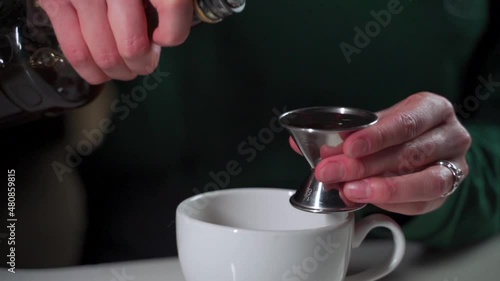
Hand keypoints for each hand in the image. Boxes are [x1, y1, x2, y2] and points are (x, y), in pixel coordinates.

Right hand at [39, 0, 192, 83]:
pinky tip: (100, 69)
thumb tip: (161, 34)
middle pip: (132, 44)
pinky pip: (75, 49)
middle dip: (142, 63)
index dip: (173, 33)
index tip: (165, 38)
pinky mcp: (54, 0)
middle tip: (145, 63)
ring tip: (124, 68)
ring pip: (104, 54)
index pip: (172, 7)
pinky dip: (91, 69)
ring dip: (119, 71)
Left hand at [291, 92, 471, 214]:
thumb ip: (342, 135)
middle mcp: (450, 135)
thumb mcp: (374, 125)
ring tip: (349, 190)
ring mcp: (455, 165)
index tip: (348, 147)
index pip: (406, 122)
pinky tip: (365, 198)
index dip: (376, 136)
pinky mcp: (448, 192)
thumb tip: (296, 143)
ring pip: (423, 181)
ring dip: (380, 188)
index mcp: (432, 109)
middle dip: (364, 165)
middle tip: (330, 171)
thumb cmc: (399, 133)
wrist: (429, 149)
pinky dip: (391, 202)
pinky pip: (422, 203)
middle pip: (409, 153)